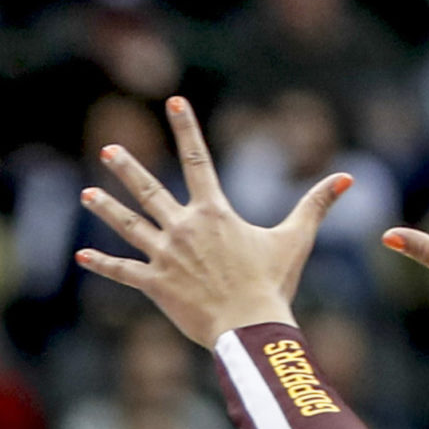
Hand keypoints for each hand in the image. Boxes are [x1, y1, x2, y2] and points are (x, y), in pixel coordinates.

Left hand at [75, 96, 351, 347]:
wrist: (251, 326)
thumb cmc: (273, 284)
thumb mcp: (295, 239)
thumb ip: (316, 204)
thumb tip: (347, 178)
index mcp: (214, 213)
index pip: (198, 159)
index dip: (186, 128)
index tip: (175, 102)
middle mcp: (185, 228)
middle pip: (150, 190)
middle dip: (128, 168)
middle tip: (110, 149)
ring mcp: (166, 255)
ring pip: (129, 226)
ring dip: (107, 209)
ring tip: (87, 193)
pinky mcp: (156, 285)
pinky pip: (123, 271)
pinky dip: (102, 264)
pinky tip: (82, 254)